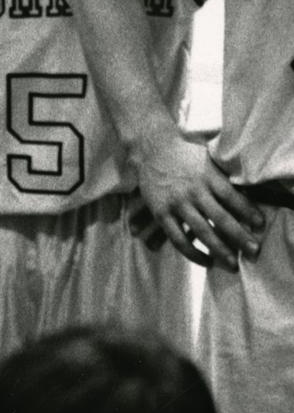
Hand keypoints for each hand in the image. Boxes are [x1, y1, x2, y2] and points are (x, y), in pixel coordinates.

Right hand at [134, 133, 263, 270]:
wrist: (152, 148)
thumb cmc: (184, 153)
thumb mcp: (207, 158)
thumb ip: (222, 175)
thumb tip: (246, 187)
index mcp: (208, 176)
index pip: (232, 196)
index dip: (248, 211)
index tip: (259, 224)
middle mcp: (194, 191)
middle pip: (221, 218)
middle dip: (239, 236)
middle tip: (253, 251)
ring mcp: (177, 203)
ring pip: (202, 231)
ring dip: (219, 249)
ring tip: (232, 264)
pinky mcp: (162, 213)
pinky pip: (179, 238)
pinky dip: (193, 252)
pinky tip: (206, 261)